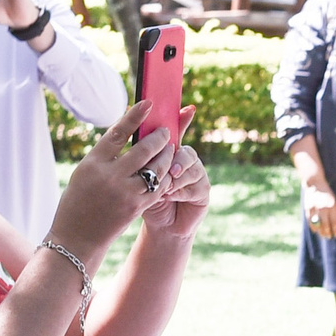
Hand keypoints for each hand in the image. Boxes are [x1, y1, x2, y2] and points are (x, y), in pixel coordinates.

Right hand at [51, 100, 165, 262]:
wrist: (76, 237)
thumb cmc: (78, 202)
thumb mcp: (84, 173)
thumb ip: (105, 157)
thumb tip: (129, 140)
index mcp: (92, 163)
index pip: (118, 133)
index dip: (135, 116)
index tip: (148, 103)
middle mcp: (110, 176)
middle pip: (144, 149)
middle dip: (159, 138)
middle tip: (166, 131)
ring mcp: (125, 193)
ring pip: (156, 168)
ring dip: (167, 156)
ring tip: (171, 148)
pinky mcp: (137, 207)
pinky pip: (159, 187)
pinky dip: (166, 176)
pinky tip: (168, 170)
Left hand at [138, 113, 208, 241]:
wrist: (160, 227)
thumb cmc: (145, 200)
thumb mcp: (138, 176)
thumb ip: (142, 158)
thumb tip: (132, 133)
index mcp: (169, 151)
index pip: (176, 130)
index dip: (183, 119)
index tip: (188, 109)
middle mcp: (185, 159)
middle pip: (184, 148)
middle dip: (175, 156)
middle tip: (168, 167)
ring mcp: (196, 174)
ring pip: (190, 165)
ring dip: (177, 176)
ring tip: (165, 186)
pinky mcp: (203, 190)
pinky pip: (195, 184)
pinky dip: (181, 190)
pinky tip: (171, 197)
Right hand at [303, 177, 335, 238]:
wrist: (315, 184)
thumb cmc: (327, 194)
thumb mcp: (334, 201)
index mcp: (332, 207)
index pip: (335, 222)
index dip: (335, 230)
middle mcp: (324, 208)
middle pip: (326, 225)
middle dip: (328, 233)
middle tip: (329, 237)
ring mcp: (316, 209)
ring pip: (318, 224)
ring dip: (321, 232)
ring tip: (323, 236)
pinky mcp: (308, 209)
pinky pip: (310, 221)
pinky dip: (313, 227)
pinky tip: (315, 231)